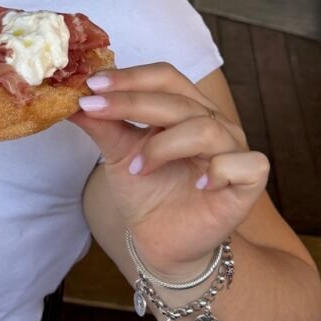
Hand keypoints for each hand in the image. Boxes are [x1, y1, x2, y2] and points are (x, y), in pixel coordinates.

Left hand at [71, 63, 268, 276]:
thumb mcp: (118, 155)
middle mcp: (213, 122)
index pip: (165, 77)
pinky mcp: (249, 183)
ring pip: (206, 129)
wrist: (160, 242)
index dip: (131, 78)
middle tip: (95, 109)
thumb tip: (71, 99)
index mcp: (186, 108)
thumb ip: (102, 125)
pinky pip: (246, 164)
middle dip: (133, 103)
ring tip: (138, 169)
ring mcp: (234, 151)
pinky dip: (218, 170)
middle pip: (179, 100)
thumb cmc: (147, 192)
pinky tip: (197, 184)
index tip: (92, 85)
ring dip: (163, 146)